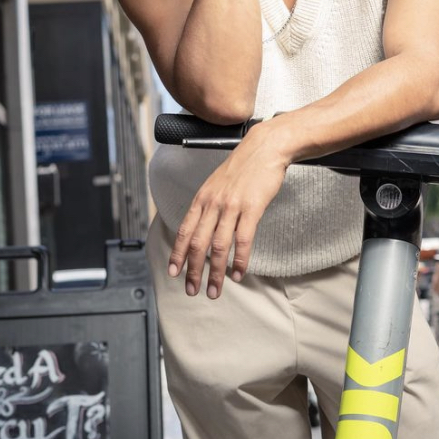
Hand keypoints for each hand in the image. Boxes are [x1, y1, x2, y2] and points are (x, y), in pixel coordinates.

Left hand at [167, 123, 288, 298]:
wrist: (265, 148)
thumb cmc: (244, 166)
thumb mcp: (217, 183)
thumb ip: (209, 204)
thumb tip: (203, 226)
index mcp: (203, 198)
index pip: (185, 231)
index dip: (177, 254)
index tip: (173, 272)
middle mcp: (213, 203)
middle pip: (198, 244)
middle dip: (193, 271)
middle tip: (192, 290)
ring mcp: (232, 206)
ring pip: (218, 246)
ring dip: (215, 272)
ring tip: (214, 290)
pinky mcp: (252, 208)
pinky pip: (243, 240)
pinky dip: (239, 260)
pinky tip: (238, 273)